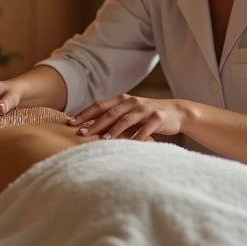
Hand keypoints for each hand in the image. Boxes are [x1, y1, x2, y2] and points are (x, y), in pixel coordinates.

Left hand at [69, 94, 185, 140]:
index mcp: (122, 100)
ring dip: (113, 130)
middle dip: (94, 123)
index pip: (99, 105)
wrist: (176, 112)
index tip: (70, 123)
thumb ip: (112, 118)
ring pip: (126, 119)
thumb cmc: (147, 116)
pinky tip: (130, 145)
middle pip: (110, 112)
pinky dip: (137, 137)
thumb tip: (87, 128)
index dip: (85, 113)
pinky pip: (146, 128)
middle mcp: (132, 102)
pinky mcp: (158, 117)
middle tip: (81, 133)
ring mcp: (145, 109)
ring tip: (103, 140)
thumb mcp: (129, 114)